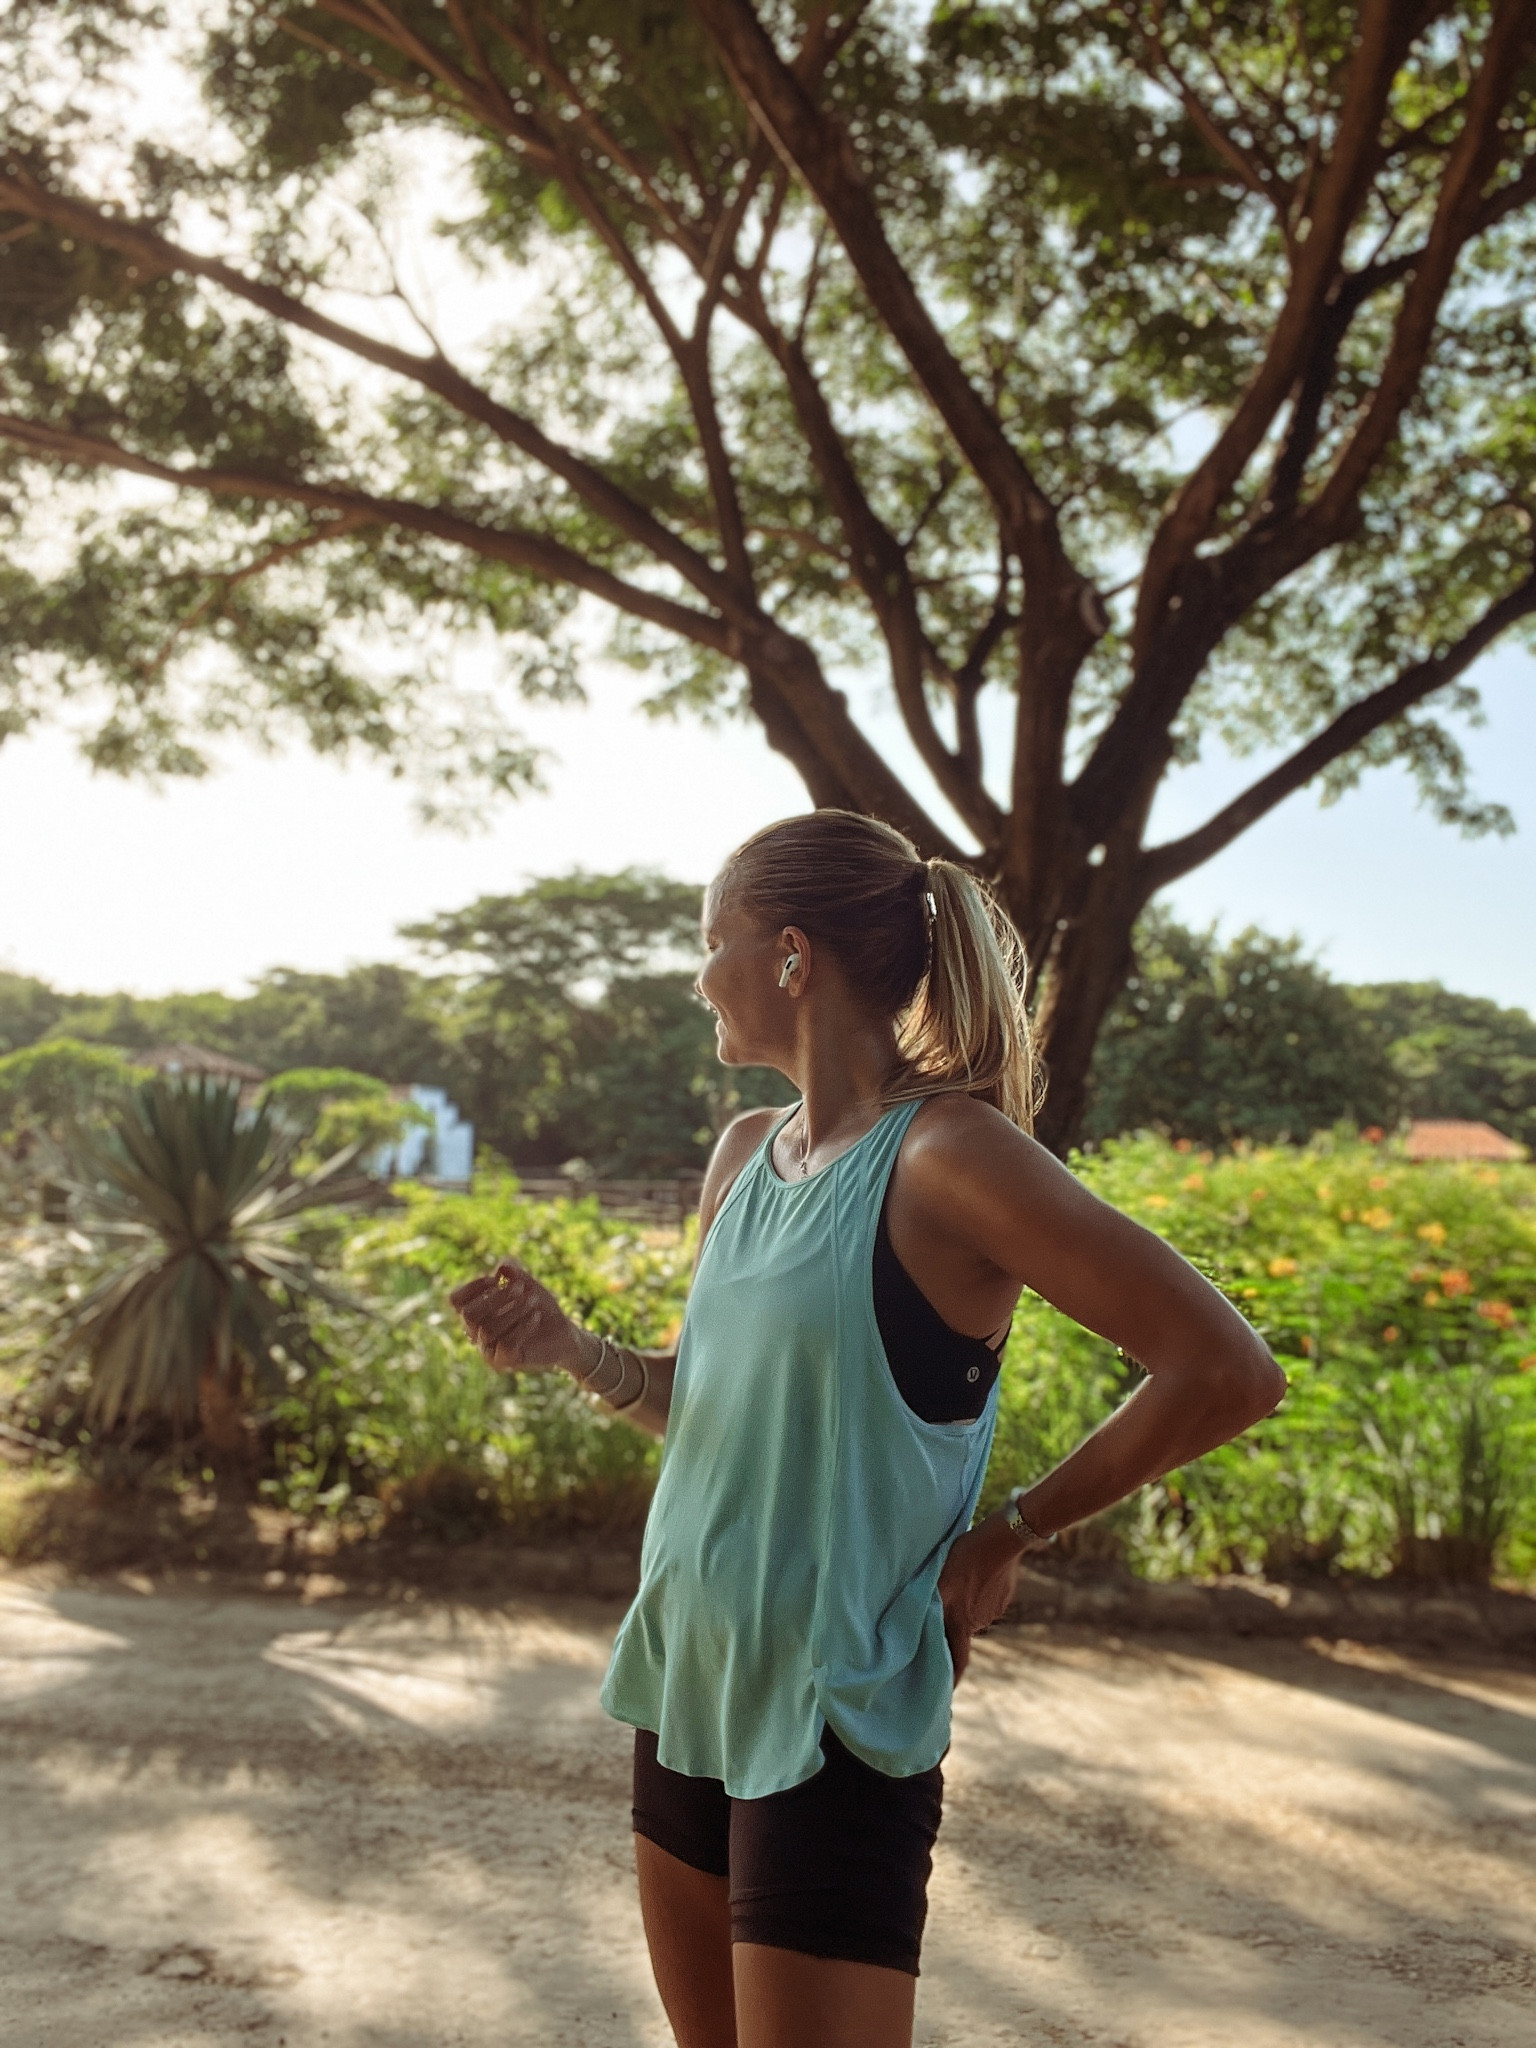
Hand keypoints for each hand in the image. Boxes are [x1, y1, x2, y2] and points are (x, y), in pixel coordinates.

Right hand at [449, 1260, 588, 1376]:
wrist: (563, 1333)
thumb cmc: (539, 1307)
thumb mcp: (528, 1286)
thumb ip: (515, 1275)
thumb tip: (503, 1266)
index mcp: (476, 1314)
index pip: (456, 1301)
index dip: (473, 1287)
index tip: (497, 1279)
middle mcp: (476, 1334)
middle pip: (469, 1315)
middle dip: (496, 1298)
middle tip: (521, 1287)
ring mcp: (489, 1350)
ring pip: (489, 1329)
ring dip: (514, 1309)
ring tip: (534, 1299)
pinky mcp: (505, 1362)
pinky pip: (506, 1344)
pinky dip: (522, 1326)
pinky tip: (536, 1316)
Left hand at [936, 1512, 1024, 1683]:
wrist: (1001, 1540)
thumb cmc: (966, 1558)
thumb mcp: (940, 1580)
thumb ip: (930, 1603)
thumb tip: (919, 1622)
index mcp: (963, 1622)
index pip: (958, 1660)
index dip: (952, 1679)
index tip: (947, 1694)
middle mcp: (980, 1623)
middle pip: (961, 1632)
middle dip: (951, 1628)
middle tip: (940, 1614)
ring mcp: (994, 1610)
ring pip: (972, 1614)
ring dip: (963, 1606)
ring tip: (957, 1585)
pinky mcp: (1003, 1597)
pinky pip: (984, 1601)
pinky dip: (976, 1593)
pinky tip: (972, 1575)